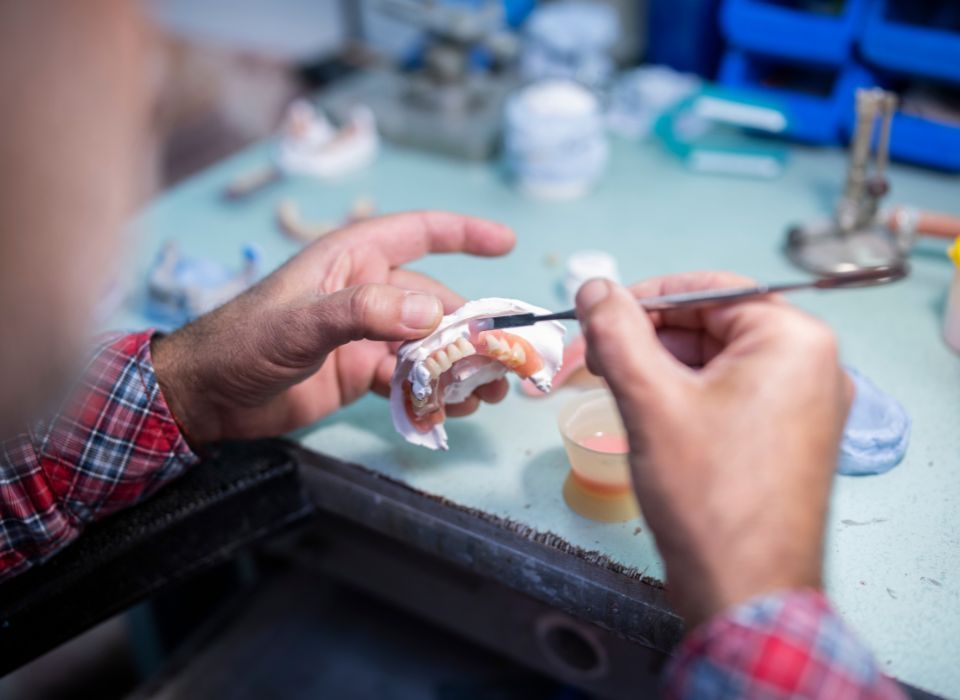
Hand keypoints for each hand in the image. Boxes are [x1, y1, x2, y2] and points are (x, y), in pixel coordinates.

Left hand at [152, 211, 515, 443]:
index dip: (464, 233)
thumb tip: (434, 313)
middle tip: (504, 357)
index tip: (506, 243)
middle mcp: (366, 292)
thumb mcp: (302, 322)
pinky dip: (432, 392)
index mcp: (351, 260)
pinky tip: (452, 409)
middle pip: (435, 301)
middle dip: (472, 328)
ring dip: (458, 366)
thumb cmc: (242, 342)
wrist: (206, 397)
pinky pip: (409, 378)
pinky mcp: (360, 371)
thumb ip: (365, 312)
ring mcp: (365, 334)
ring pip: (427, 345)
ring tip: (488, 392)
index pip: (418, 233)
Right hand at [576, 273, 850, 627]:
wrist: (745, 591)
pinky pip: (730, 394)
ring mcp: (804, 405)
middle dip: (647, 339)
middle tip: (594, 360)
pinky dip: (685, 396)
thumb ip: (618, 332)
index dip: (645, 298)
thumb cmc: (707, 494)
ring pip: (716, 362)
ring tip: (613, 389)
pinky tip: (647, 414)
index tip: (598, 315)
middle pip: (712, 324)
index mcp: (793, 340)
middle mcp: (811, 365)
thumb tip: (596, 287)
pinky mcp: (788, 437)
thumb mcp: (651, 399)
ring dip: (660, 368)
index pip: (708, 290)